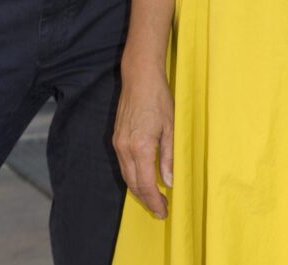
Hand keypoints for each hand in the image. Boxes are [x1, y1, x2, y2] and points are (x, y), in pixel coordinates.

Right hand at [113, 66, 173, 218]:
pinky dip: (132, 176)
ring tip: (153, 197)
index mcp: (141, 147)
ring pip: (126, 176)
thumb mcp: (170, 128)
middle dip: (146, 200)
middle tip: (161, 209)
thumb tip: (169, 182)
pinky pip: (123, 164)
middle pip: (133, 184)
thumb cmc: (159, 98)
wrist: (139, 77)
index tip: (164, 211)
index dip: (154, 201)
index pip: (145, 185)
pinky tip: (142, 177)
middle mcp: (125, 148)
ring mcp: (118, 143)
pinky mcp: (116, 137)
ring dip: (138, 189)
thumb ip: (169, 157)